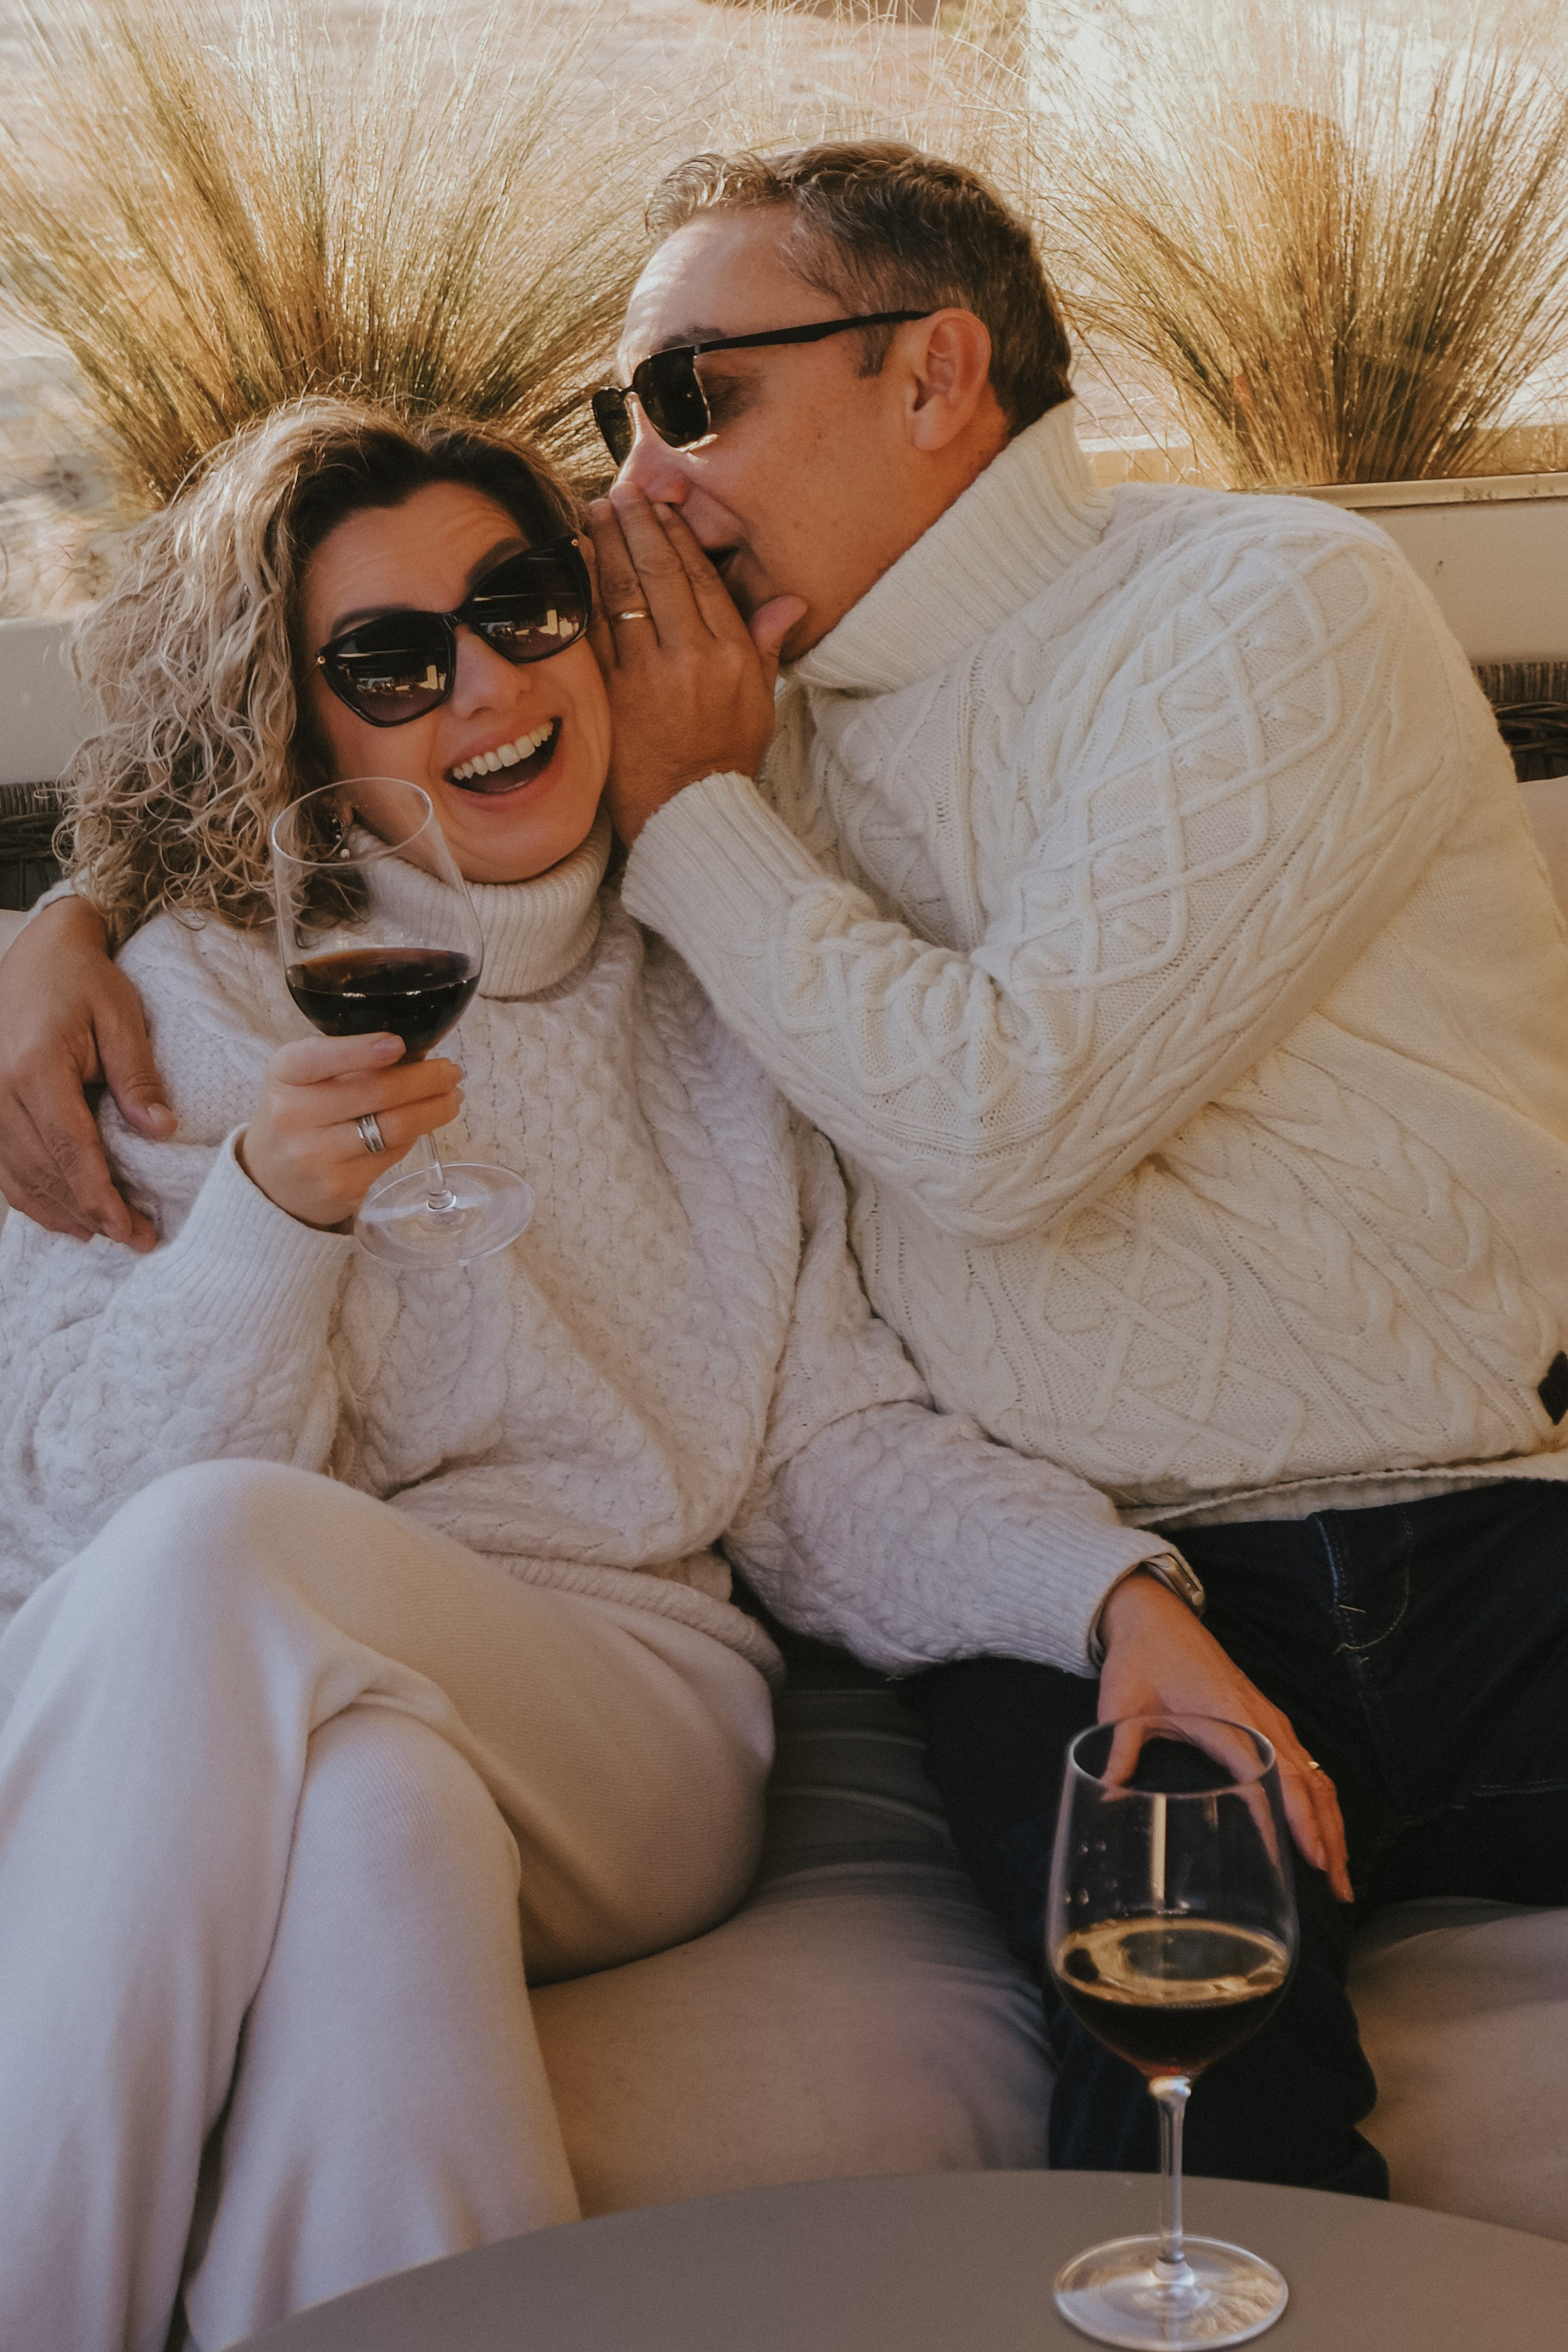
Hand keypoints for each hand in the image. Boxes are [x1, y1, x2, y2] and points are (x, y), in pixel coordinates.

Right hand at [0, 897, 175, 1248]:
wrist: (38, 950)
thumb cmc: (83, 980)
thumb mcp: (121, 1018)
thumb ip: (138, 1077)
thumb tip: (160, 1130)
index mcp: (35, 1069)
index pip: (71, 1153)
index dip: (101, 1200)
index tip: (133, 1230)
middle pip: (44, 1174)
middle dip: (89, 1215)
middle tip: (136, 1239)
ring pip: (17, 1177)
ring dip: (59, 1212)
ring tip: (104, 1233)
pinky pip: (2, 1164)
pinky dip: (31, 1194)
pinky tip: (62, 1211)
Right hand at [238, 1033, 461, 1229]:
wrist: (271, 1181)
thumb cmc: (299, 1115)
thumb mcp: (303, 1078)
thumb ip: (346, 1061)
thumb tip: (416, 1053)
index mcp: (284, 1075)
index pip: (320, 1058)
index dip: (362, 1051)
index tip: (399, 1044)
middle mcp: (293, 1115)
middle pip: (376, 1092)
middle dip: (426, 1079)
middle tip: (452, 1071)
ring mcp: (316, 1155)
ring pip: (393, 1127)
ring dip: (434, 1109)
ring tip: (452, 1098)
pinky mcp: (340, 1186)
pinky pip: (393, 1154)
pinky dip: (416, 1134)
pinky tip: (426, 1122)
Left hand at [585, 486, 805, 845]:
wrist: (688, 811)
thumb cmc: (726, 757)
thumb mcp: (761, 701)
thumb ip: (766, 645)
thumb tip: (787, 602)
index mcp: (731, 653)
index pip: (701, 578)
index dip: (677, 537)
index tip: (661, 508)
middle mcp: (691, 656)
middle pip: (659, 572)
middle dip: (637, 525)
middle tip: (619, 493)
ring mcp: (647, 672)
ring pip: (623, 591)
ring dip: (604, 544)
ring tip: (594, 512)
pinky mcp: (612, 690)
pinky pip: (594, 626)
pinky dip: (582, 588)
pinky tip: (573, 559)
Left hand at [1096, 1570, 1352, 1901]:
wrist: (1155, 1618)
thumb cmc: (1140, 1659)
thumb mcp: (1121, 1705)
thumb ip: (1119, 1750)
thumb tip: (1107, 1797)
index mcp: (1227, 1713)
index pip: (1266, 1773)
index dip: (1284, 1818)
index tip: (1298, 1859)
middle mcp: (1259, 1718)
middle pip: (1307, 1783)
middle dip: (1326, 1836)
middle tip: (1338, 1887)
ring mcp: (1270, 1718)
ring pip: (1315, 1777)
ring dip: (1332, 1825)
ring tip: (1340, 1875)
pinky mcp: (1270, 1720)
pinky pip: (1308, 1765)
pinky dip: (1322, 1803)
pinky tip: (1325, 1835)